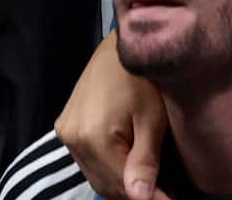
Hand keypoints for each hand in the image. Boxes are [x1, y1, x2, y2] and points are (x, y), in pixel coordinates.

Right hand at [56, 32, 170, 199]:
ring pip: (96, 177)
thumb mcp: (152, 119)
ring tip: (152, 181)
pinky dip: (108, 171)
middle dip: (136, 194)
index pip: (124, 186)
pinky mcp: (65, 126)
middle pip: (107, 185)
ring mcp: (65, 132)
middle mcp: (72, 138)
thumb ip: (145, 160)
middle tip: (166, 191)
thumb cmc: (143, 79)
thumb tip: (141, 198)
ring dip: (122, 185)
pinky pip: (87, 162)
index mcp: (92, 136)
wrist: (119, 47)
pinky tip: (129, 167)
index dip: (151, 198)